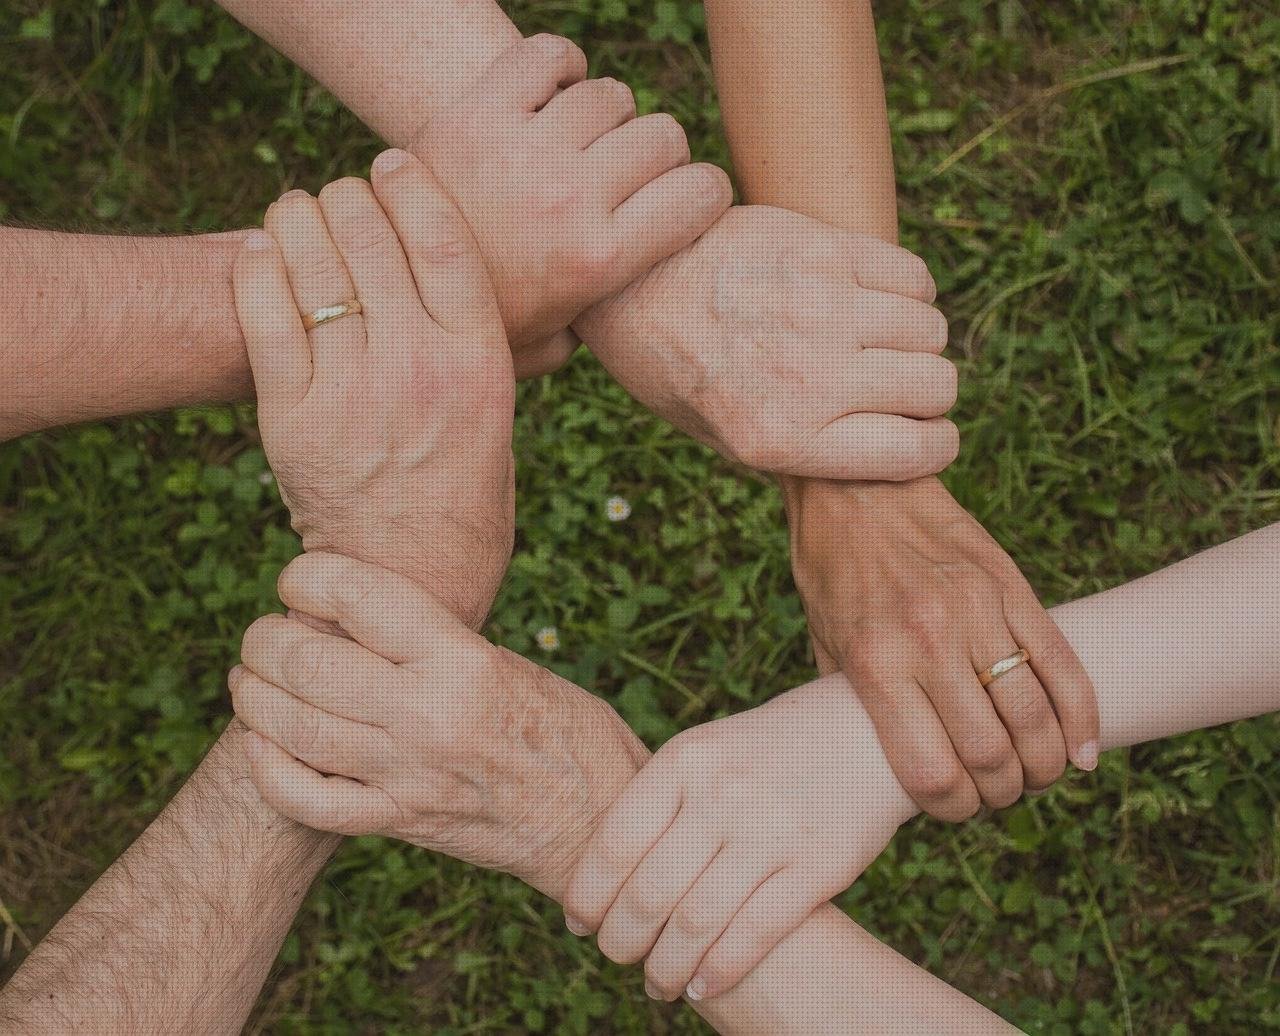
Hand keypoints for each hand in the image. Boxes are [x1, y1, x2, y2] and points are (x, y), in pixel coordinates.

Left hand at [231, 552, 646, 899]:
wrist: (596, 818)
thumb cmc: (564, 727)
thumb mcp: (506, 661)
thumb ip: (432, 642)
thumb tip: (354, 615)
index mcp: (462, 660)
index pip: (358, 596)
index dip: (307, 576)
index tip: (297, 578)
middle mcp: (429, 715)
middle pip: (309, 663)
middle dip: (266, 639)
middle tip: (264, 632)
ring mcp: (409, 775)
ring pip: (294, 728)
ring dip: (254, 697)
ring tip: (251, 680)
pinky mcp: (400, 823)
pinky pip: (309, 801)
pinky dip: (269, 769)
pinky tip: (262, 744)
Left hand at [232, 153, 513, 628]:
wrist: (412, 578)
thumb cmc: (468, 493)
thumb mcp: (502, 413)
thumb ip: (495, 344)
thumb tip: (496, 277)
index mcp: (480, 362)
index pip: (443, 240)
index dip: (412, 186)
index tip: (393, 160)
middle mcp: (417, 367)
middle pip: (370, 238)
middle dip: (348, 197)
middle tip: (341, 193)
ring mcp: (350, 392)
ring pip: (312, 266)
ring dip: (298, 219)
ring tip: (298, 212)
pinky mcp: (292, 419)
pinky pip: (263, 317)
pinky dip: (258, 270)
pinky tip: (264, 252)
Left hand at [414, 33, 732, 374]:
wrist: (379, 290)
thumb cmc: (476, 322)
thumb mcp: (548, 345)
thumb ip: (598, 328)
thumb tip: (635, 322)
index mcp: (600, 260)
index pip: (700, 194)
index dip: (703, 193)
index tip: (687, 199)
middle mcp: (570, 199)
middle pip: (662, 136)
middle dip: (658, 154)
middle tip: (628, 174)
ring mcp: (524, 150)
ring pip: (610, 95)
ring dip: (607, 115)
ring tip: (583, 140)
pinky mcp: (477, 112)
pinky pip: (547, 56)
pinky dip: (561, 66)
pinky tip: (553, 95)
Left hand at [562, 677, 915, 1002]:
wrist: (867, 729)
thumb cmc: (769, 748)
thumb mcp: (708, 749)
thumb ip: (662, 799)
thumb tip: (602, 873)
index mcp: (686, 760)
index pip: (614, 842)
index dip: (588, 894)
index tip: (579, 922)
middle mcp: (723, 794)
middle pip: (649, 892)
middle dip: (621, 941)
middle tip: (616, 957)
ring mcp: (772, 832)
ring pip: (696, 924)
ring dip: (665, 968)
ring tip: (657, 985)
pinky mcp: (817, 867)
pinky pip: (755, 934)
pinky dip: (719, 971)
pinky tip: (703, 986)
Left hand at [574, 205, 958, 478]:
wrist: (626, 284)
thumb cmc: (675, 370)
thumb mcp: (724, 438)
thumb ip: (805, 449)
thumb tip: (892, 448)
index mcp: (782, 439)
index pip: (915, 452)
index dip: (934, 445)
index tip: (926, 434)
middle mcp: (807, 378)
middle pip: (936, 386)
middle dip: (927, 392)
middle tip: (896, 383)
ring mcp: (818, 308)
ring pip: (930, 329)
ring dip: (916, 339)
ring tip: (879, 338)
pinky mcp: (820, 249)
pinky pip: (912, 276)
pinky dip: (909, 290)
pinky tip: (874, 297)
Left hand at [785, 477, 1099, 819]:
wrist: (856, 484)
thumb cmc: (832, 569)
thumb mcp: (822, 642)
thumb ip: (854, 702)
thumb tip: (878, 764)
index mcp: (876, 663)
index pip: (932, 773)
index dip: (953, 809)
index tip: (955, 809)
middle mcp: (928, 642)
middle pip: (991, 755)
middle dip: (1001, 793)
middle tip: (998, 794)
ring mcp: (976, 611)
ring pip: (1034, 717)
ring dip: (1044, 765)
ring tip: (1036, 774)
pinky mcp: (1011, 586)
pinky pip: (1063, 664)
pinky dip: (1082, 717)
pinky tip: (1082, 750)